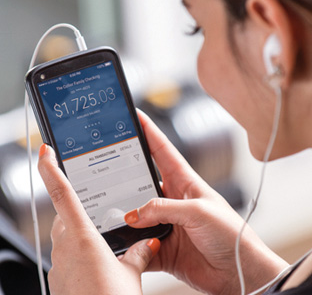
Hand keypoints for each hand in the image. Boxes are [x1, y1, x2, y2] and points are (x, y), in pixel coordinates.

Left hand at [38, 144, 159, 294]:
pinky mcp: (61, 279)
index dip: (51, 169)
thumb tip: (147, 242)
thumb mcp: (131, 272)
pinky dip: (80, 252)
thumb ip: (138, 252)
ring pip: (66, 237)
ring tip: (104, 241)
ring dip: (82, 233)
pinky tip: (99, 262)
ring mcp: (60, 265)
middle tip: (98, 212)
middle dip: (78, 208)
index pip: (62, 193)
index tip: (45, 151)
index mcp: (82, 237)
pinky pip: (68, 256)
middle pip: (65, 216)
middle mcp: (66, 248)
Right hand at [124, 111, 287, 294]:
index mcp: (186, 182)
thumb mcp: (199, 211)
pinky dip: (127, 246)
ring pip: (136, 215)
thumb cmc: (231, 233)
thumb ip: (164, 209)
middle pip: (141, 182)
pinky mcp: (162, 247)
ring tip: (106, 213)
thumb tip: (133, 214)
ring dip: (123, 217)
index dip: (148, 131)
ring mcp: (166, 224)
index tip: (133, 116)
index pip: (162, 150)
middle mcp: (173, 200)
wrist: (239, 272)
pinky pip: (138, 245)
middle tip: (102, 170)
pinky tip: (118, 244)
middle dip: (122, 176)